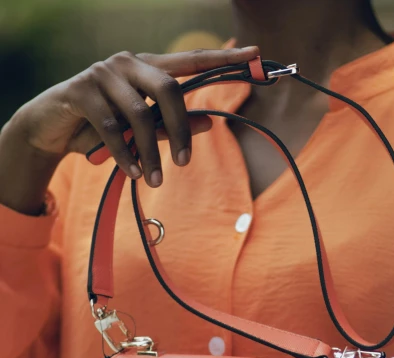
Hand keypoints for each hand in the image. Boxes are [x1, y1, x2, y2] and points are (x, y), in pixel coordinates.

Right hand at [0, 46, 258, 213]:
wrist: (52, 127)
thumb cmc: (104, 125)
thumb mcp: (141, 128)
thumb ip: (172, 124)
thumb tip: (210, 122)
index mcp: (147, 66)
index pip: (190, 61)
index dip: (223, 59)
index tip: (255, 55)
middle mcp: (127, 63)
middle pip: (168, 89)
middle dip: (180, 129)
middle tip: (185, 163)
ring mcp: (103, 74)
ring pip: (139, 115)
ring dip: (150, 153)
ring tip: (154, 180)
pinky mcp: (81, 91)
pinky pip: (112, 128)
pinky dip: (125, 155)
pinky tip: (133, 173)